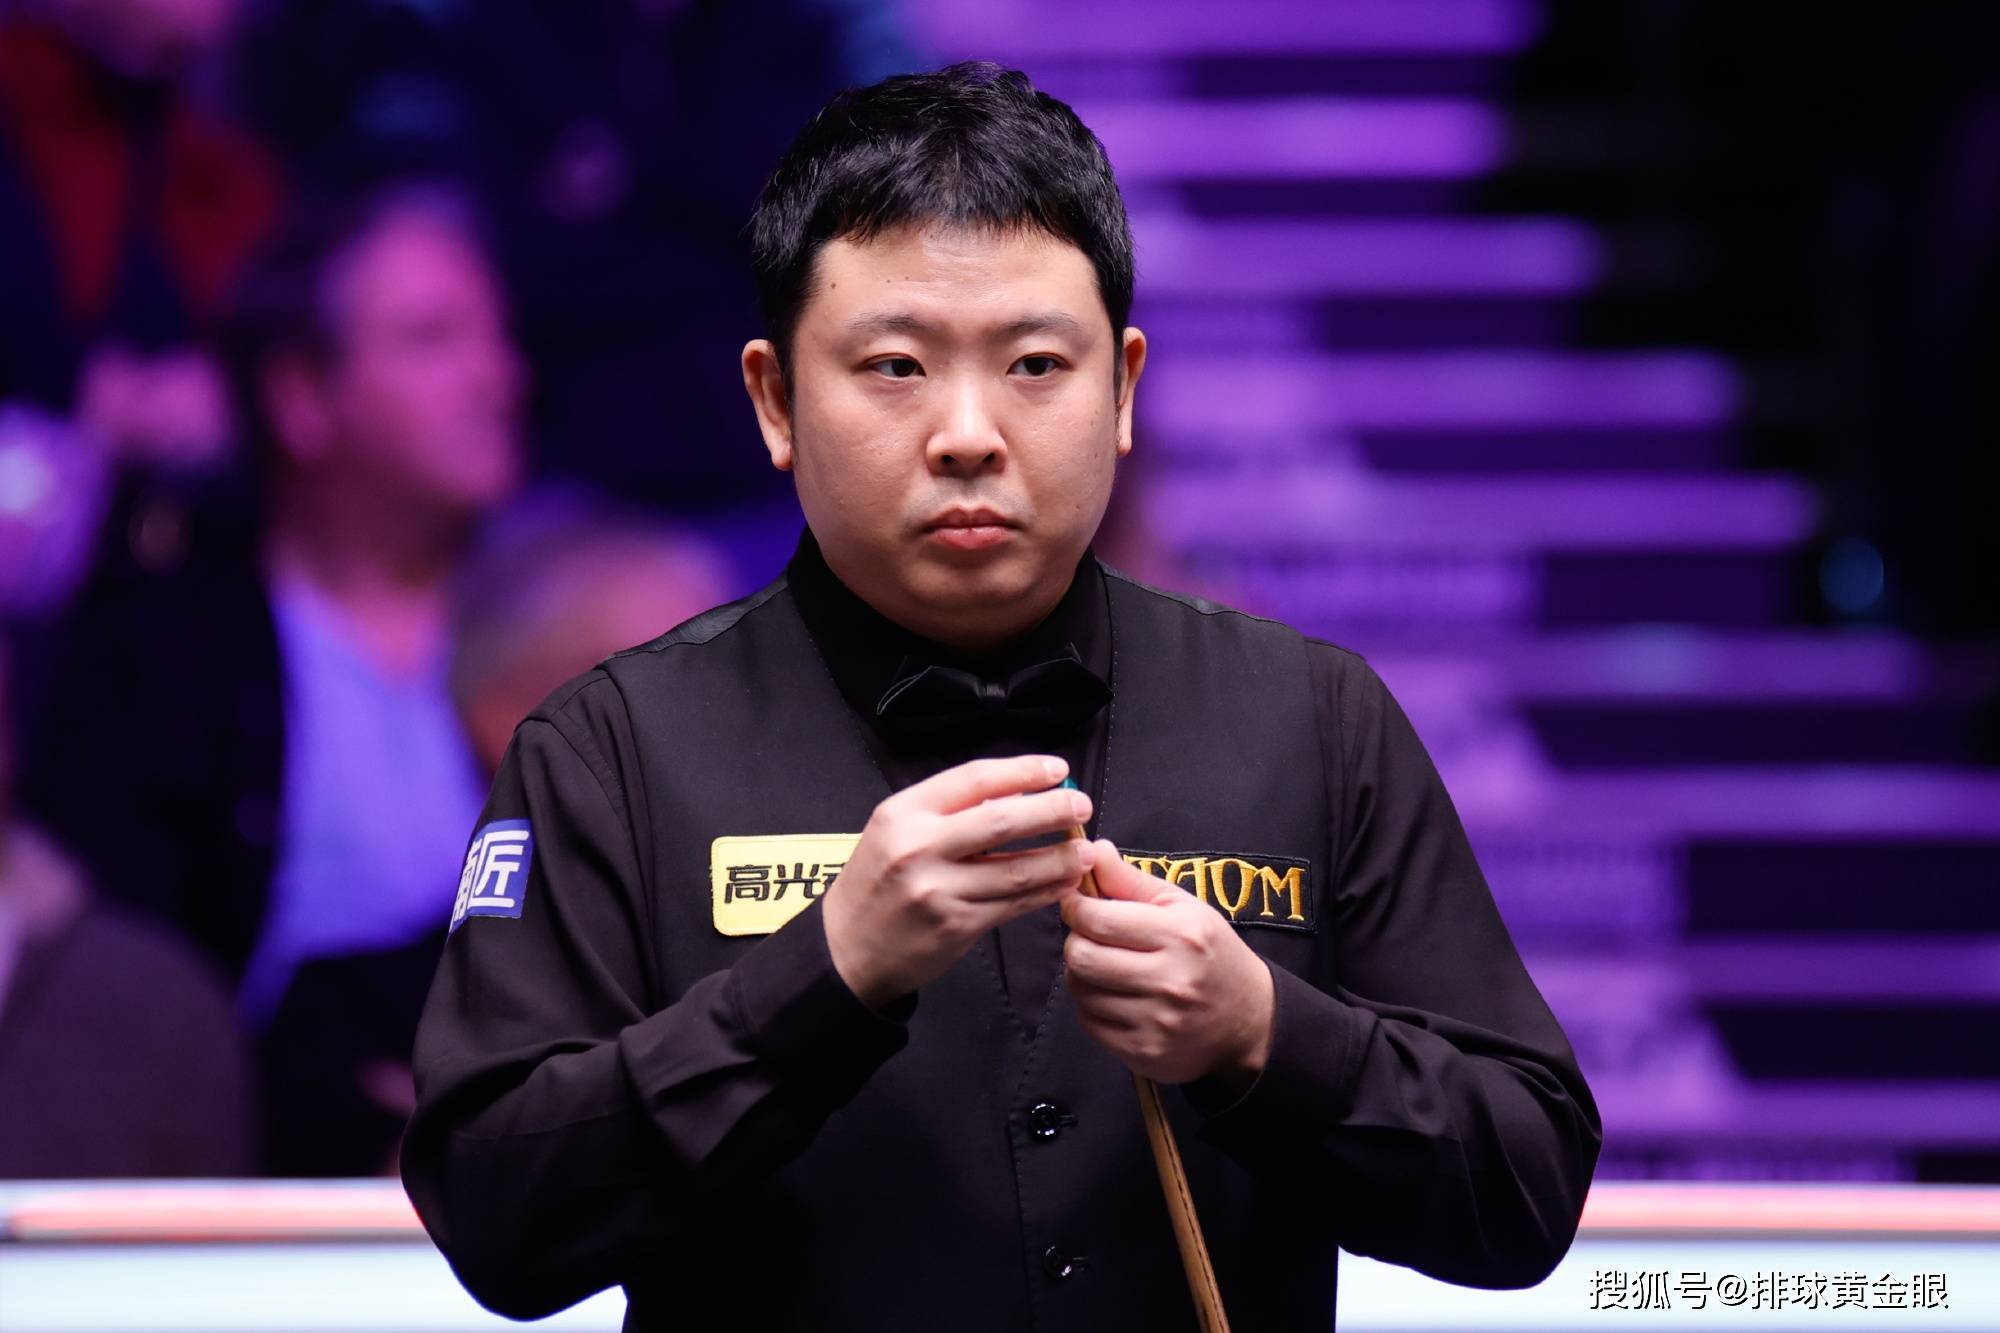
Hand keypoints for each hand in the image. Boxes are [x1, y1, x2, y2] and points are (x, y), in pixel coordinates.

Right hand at [823, 755, 1092, 1007]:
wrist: (845, 948)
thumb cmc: (877, 881)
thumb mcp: (896, 829)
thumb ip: (948, 810)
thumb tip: (1019, 791)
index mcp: (904, 813)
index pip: (974, 779)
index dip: (1023, 771)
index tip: (1057, 768)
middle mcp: (919, 848)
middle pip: (1002, 820)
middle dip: (1052, 810)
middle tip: (1081, 805)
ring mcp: (938, 890)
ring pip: (1016, 869)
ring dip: (1060, 858)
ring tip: (1086, 850)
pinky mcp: (956, 926)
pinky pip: (1013, 904)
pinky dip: (1045, 892)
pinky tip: (1064, 882)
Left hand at [1061, 840, 1274, 1086]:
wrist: (1248, 1020)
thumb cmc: (1210, 953)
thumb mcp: (1182, 907)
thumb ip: (1131, 881)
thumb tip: (1092, 849)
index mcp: (1181, 935)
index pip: (1098, 919)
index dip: (1075, 907)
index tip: (1076, 904)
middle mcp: (1171, 980)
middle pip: (1081, 957)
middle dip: (1076, 942)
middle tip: (1090, 937)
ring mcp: (1158, 1022)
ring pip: (1081, 991)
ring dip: (1082, 975)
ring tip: (1106, 966)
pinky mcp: (1145, 1052)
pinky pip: (1090, 1023)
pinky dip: (1092, 1007)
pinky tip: (1115, 996)